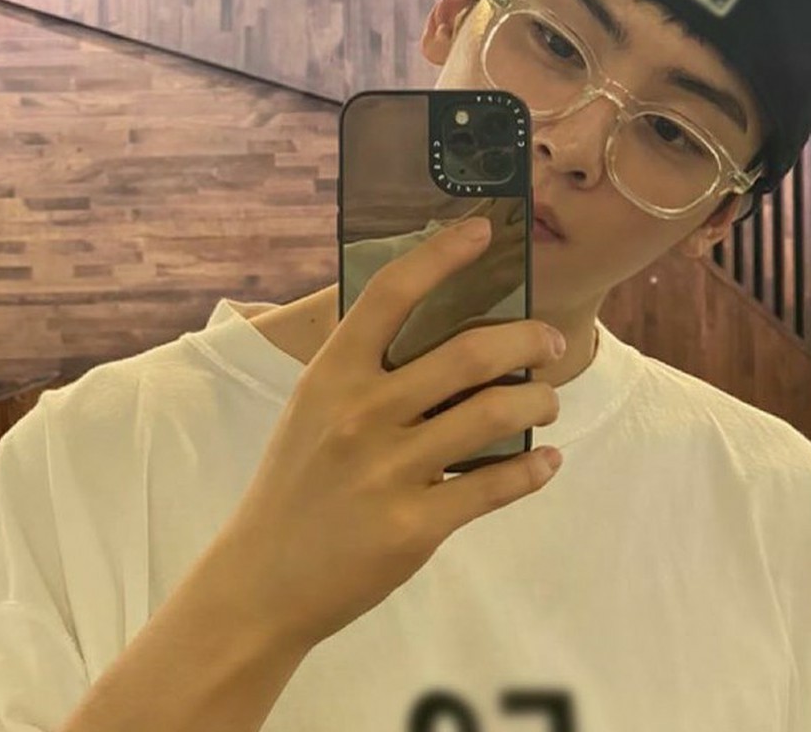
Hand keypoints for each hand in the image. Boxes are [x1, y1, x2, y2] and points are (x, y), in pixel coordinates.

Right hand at [210, 215, 564, 650]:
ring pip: (494, 413)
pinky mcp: (414, 526)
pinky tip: (545, 461)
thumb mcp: (311, 409)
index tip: (483, 231)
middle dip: (527, 340)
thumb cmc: (294, 485)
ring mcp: (388, 471)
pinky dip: (533, 469)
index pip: (392, 294)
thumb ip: (363, 369)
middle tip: (548, 342)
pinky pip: (495, 485)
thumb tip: (439, 328)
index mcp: (332, 374)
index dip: (441, 254)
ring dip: (539, 401)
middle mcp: (361, 413)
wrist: (261, 579)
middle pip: (468, 352)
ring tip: (546, 402)